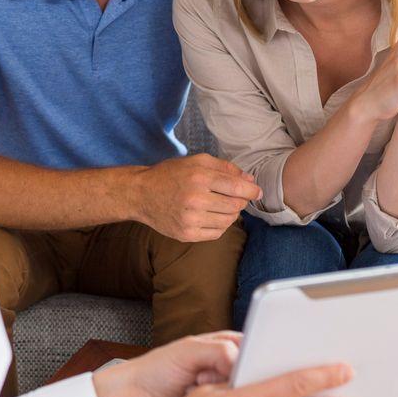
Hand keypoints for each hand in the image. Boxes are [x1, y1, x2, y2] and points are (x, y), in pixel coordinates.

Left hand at [93, 332, 241, 396]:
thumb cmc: (156, 370)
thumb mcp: (187, 350)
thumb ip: (218, 350)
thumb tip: (240, 359)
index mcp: (225, 344)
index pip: (255, 345)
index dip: (259, 354)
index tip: (251, 361)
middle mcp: (228, 366)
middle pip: (254, 372)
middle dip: (240, 376)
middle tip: (213, 375)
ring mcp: (223, 390)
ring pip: (244, 393)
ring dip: (226, 392)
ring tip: (199, 385)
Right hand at [133, 154, 260, 241]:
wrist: (141, 194)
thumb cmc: (170, 175)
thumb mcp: (196, 162)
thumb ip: (225, 167)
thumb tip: (250, 179)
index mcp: (199, 177)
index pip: (237, 187)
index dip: (252, 190)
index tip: (256, 191)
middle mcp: (195, 199)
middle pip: (235, 206)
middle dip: (240, 201)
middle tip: (233, 197)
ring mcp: (190, 219)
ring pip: (228, 221)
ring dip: (230, 213)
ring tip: (220, 205)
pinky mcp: (186, 234)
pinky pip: (216, 233)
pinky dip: (220, 225)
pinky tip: (211, 216)